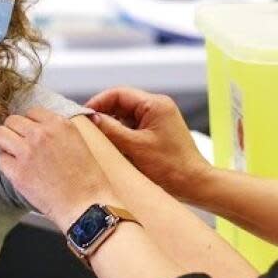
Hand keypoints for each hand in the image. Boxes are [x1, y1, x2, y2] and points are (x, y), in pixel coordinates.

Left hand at [0, 108, 116, 230]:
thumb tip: (40, 129)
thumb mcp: (79, 143)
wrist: (88, 206)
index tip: (31, 133)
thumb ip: (59, 132)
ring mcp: (27, 152)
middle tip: (20, 145)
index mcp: (60, 124)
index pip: (32, 111)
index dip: (30, 124)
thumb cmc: (88, 181)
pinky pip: (1, 160)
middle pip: (12, 120)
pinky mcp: (18, 172)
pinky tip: (20, 173)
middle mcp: (41, 134)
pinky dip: (8, 166)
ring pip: (0, 135)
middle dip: (14, 132)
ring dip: (5, 144)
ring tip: (14, 156)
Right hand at [86, 88, 211, 201]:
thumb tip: (91, 118)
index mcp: (155, 104)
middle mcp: (157, 107)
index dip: (98, 103)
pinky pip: (133, 128)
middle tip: (86, 128)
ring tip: (98, 139)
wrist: (194, 183)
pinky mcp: (156, 132)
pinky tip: (112, 146)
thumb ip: (111, 130)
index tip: (83, 115)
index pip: (118, 94)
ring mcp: (157, 119)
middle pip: (121, 104)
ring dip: (112, 127)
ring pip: (125, 117)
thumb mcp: (135, 147)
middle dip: (103, 115)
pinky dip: (121, 135)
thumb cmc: (171, 167)